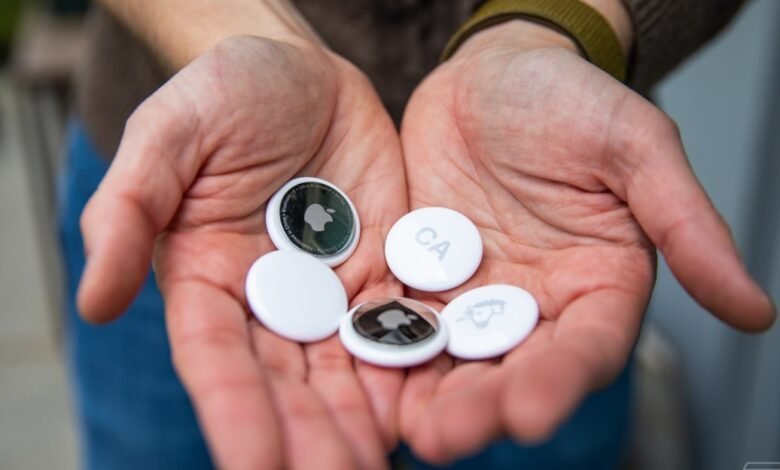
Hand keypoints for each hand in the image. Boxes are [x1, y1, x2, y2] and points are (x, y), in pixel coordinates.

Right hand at [77, 35, 406, 468]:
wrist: (303, 73)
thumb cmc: (223, 93)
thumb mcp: (167, 135)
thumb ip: (128, 211)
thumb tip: (92, 304)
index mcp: (206, 280)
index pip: (217, 358)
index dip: (235, 411)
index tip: (253, 466)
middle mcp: (269, 301)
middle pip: (288, 382)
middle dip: (309, 438)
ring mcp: (329, 291)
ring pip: (346, 369)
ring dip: (363, 423)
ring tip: (379, 469)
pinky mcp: (383, 271)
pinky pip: (400, 325)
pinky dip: (413, 368)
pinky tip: (431, 410)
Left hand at [398, 21, 774, 463]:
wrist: (492, 74)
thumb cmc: (570, 100)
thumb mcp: (635, 148)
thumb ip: (686, 226)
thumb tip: (755, 310)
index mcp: (596, 284)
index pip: (586, 347)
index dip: (561, 381)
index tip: (532, 410)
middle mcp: (535, 303)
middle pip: (513, 367)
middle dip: (483, 404)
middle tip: (449, 434)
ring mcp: (473, 294)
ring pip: (453, 355)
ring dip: (429, 392)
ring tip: (406, 426)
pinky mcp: (421, 275)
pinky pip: (402, 315)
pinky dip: (386, 344)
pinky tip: (363, 370)